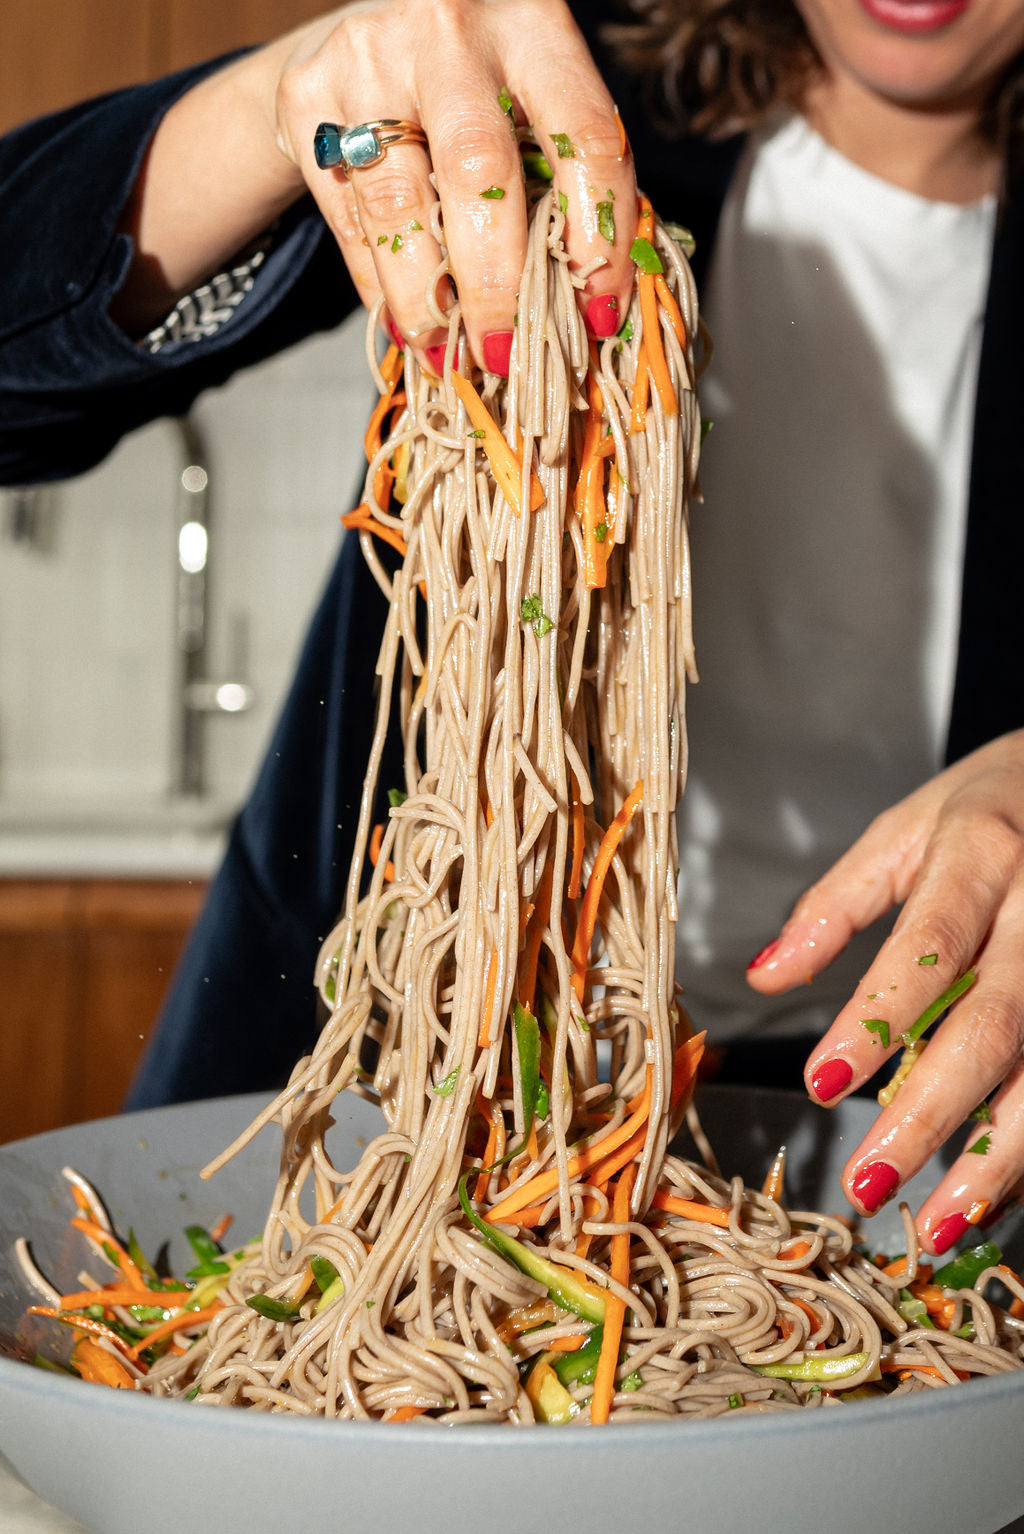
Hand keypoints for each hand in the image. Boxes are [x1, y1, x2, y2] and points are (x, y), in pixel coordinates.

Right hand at [272, 0, 636, 370]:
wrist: (365, 33)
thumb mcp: (532, 101)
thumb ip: (564, 181)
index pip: (581, 138)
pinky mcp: (307, 100)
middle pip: (480, 174)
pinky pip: (349, 221)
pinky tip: (406, 325)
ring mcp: (369, 59)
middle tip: (505, 355)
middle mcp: (449, 31)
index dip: (597, 239)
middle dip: (497, 286)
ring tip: (447, 358)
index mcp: (532, 24)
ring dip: (427, 303)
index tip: (596, 317)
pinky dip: (380, 288)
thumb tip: (591, 310)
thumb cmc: (477, 86)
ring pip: (399, 207)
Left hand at [746, 730, 1023, 1253]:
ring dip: (997, 1158)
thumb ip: (835, 906)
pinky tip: (990, 1194)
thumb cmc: (988, 807)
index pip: (927, 949)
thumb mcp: (903, 830)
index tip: (821, 1083)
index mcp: (980, 856)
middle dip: (933, 1113)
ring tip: (939, 1224)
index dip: (877, 1021)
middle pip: (995, 1024)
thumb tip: (764, 974)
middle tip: (870, 1182)